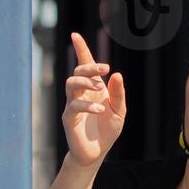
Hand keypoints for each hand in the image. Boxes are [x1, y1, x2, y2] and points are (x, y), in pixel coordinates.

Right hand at [63, 32, 126, 167]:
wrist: (97, 153)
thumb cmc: (107, 131)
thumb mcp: (119, 111)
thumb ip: (118, 94)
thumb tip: (117, 75)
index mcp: (93, 88)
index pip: (85, 65)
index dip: (80, 49)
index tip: (75, 35)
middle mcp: (81, 93)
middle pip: (78, 70)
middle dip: (90, 66)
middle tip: (105, 68)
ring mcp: (73, 104)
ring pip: (71, 83)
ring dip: (85, 81)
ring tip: (99, 88)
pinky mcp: (69, 118)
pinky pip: (74, 105)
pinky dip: (87, 105)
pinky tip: (99, 110)